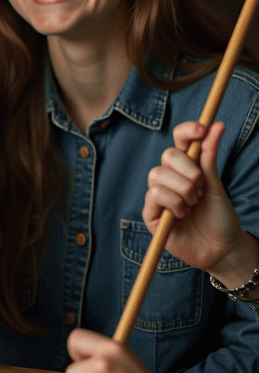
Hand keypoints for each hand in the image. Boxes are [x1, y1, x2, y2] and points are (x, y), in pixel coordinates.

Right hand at [144, 120, 257, 284]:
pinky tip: (182, 215)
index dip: (186, 131)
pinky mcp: (150, 213)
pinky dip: (174, 204)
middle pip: (167, 155)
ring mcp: (157, 195)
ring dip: (183, 190)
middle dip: (189, 171)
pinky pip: (155, 194)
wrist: (223, 248)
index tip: (202, 129)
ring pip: (158, 175)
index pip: (177, 141)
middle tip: (202, 189)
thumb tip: (216, 124)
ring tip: (193, 205)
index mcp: (184, 169)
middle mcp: (168, 179)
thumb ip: (209, 156)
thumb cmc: (220, 218)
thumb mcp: (216, 184)